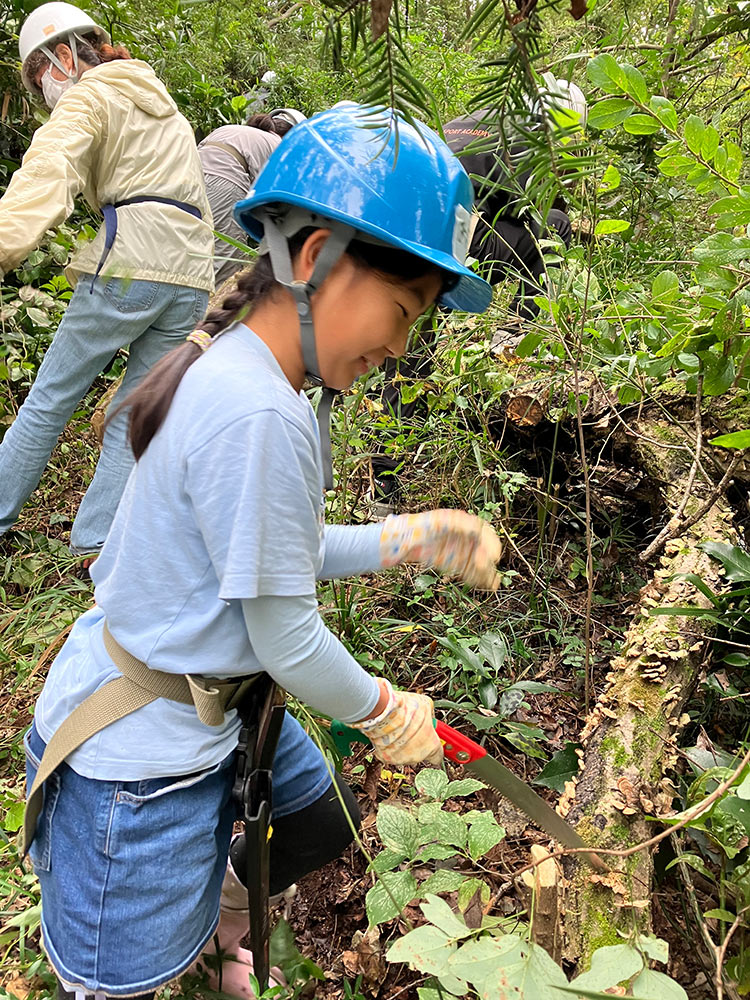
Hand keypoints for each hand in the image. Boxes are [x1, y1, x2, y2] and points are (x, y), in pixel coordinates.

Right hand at [351, 679, 442, 766]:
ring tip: (398, 728)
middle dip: (417, 743)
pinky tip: (388, 733)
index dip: (435, 748)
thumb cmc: (405, 708)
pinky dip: (389, 745)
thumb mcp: (426, 705)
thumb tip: (429, 716)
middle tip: (412, 728)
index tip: (432, 741)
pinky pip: (389, 753)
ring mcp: (401, 759)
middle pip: (420, 754)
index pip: (438, 756)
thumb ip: (430, 714)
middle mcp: (417, 756)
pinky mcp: (385, 758)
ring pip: (404, 754)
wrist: (382, 711)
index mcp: (431, 746)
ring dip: (403, 744)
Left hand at [380, 510, 502, 589]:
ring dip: (486, 573)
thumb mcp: (440, 521)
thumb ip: (459, 524)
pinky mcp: (454, 564)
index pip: (484, 533)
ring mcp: (461, 552)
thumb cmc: (421, 526)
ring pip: (479, 563)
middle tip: (483, 567)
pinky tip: (485, 585)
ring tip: (491, 583)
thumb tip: (476, 529)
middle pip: (484, 550)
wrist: (405, 540)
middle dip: (487, 559)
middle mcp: (465, 538)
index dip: (492, 543)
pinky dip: (478, 578)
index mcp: (464, 524)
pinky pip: (469, 572)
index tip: (492, 555)